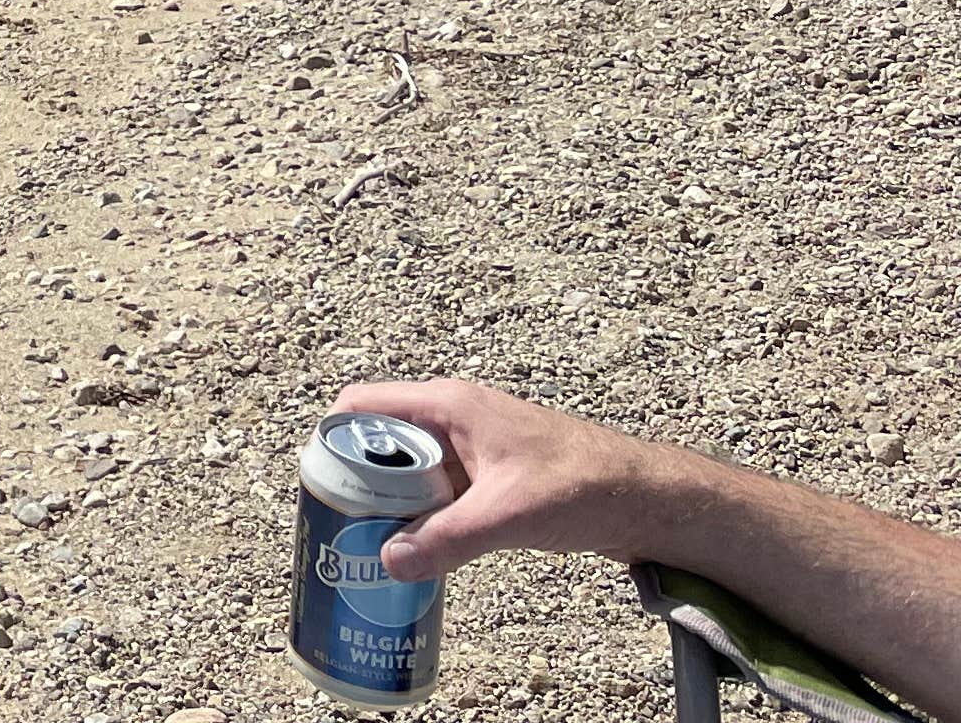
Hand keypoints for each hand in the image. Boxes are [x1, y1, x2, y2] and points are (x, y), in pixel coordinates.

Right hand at [327, 380, 690, 580]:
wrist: (647, 497)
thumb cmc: (584, 485)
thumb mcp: (507, 515)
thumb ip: (448, 539)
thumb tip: (389, 563)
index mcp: (448, 406)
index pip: (362, 406)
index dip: (333, 441)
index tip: (321, 487)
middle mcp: (452, 418)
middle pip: (379, 443)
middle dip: (357, 484)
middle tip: (343, 528)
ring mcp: (471, 448)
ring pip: (407, 471)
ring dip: (390, 505)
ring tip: (374, 546)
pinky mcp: (488, 476)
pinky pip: (436, 491)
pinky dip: (421, 516)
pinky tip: (421, 551)